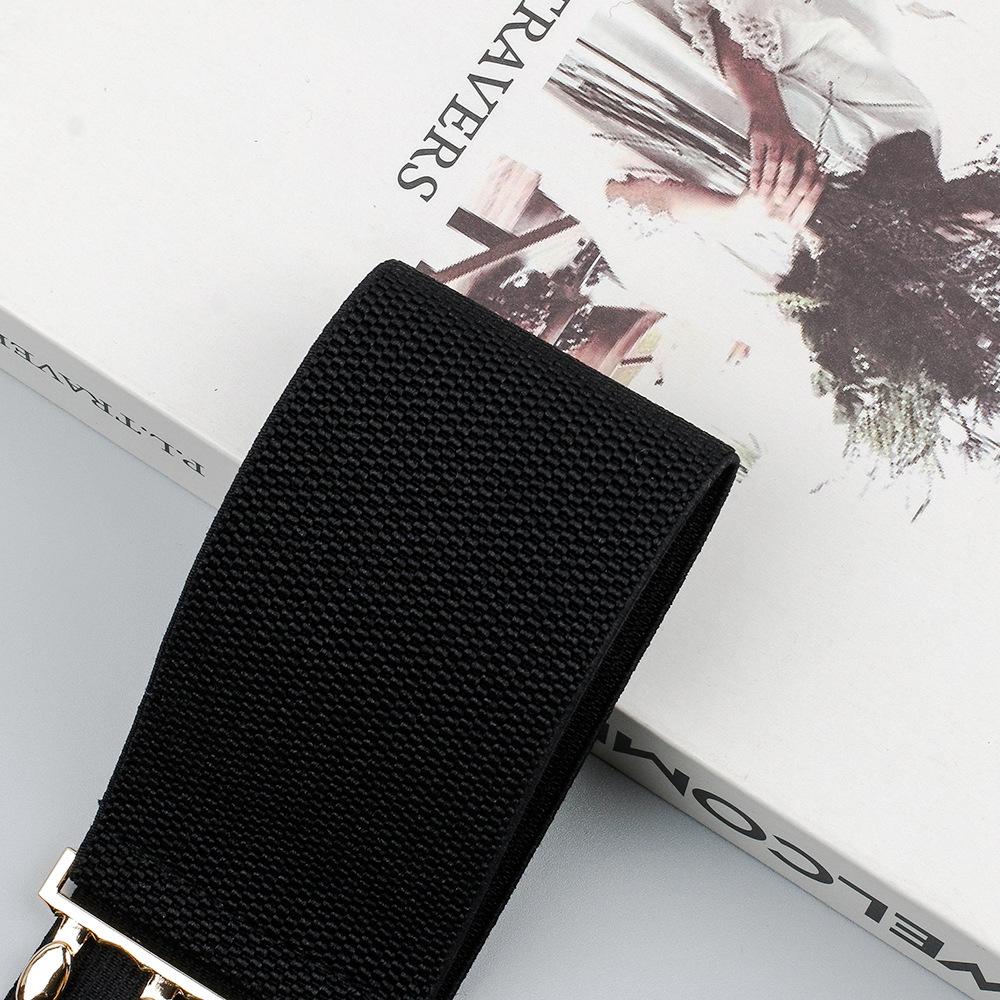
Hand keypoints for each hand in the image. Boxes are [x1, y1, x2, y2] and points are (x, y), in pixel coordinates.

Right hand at [748, 110, 824, 229]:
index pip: (809, 167)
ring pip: (772, 163)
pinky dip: (755, 174)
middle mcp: (792, 141)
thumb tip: (805, 196)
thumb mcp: (799, 149)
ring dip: (767, 182)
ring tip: (762, 198)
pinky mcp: (759, 137)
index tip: (799, 199)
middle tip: (778, 202)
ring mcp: (775, 138)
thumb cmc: (783, 136)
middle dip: (783, 185)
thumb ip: (803, 169)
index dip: (804, 184)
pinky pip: (757, 159)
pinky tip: (753, 186)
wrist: (768, 111)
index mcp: (805, 146)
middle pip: (789, 165)